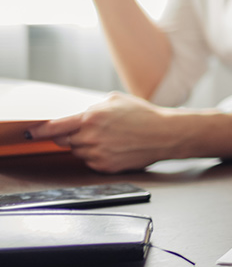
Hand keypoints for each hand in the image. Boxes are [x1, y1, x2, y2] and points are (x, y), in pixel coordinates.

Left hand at [27, 92, 181, 171]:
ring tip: (109, 138)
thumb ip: (92, 108)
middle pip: (64, 141)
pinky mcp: (105, 166)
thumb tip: (78, 115)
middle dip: (72, 135)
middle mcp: (90, 137)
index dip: (40, 131)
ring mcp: (97, 154)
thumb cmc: (144, 115)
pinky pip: (91, 161)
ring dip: (86, 145)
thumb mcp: (116, 100)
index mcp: (91, 118)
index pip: (54, 127)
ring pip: (78, 152)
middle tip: (90, 131)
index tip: (32, 133)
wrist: (165, 134)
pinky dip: (97, 155)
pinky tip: (114, 148)